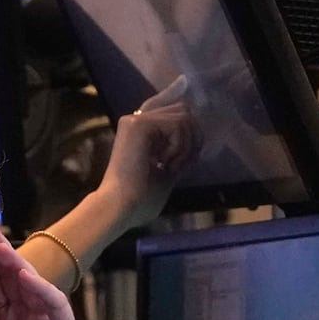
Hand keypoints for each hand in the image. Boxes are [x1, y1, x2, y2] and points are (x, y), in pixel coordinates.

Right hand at [94, 75, 197, 235]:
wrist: (120, 208)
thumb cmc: (140, 200)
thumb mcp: (167, 172)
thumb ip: (179, 153)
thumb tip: (198, 141)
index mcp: (141, 131)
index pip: (176, 116)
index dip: (189, 136)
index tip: (183, 162)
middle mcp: (136, 120)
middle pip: (183, 111)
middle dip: (192, 138)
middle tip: (179, 164)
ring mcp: (136, 120)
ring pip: (184, 116)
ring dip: (186, 145)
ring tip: (170, 166)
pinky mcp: (140, 124)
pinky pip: (178, 124)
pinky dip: (180, 146)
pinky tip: (165, 164)